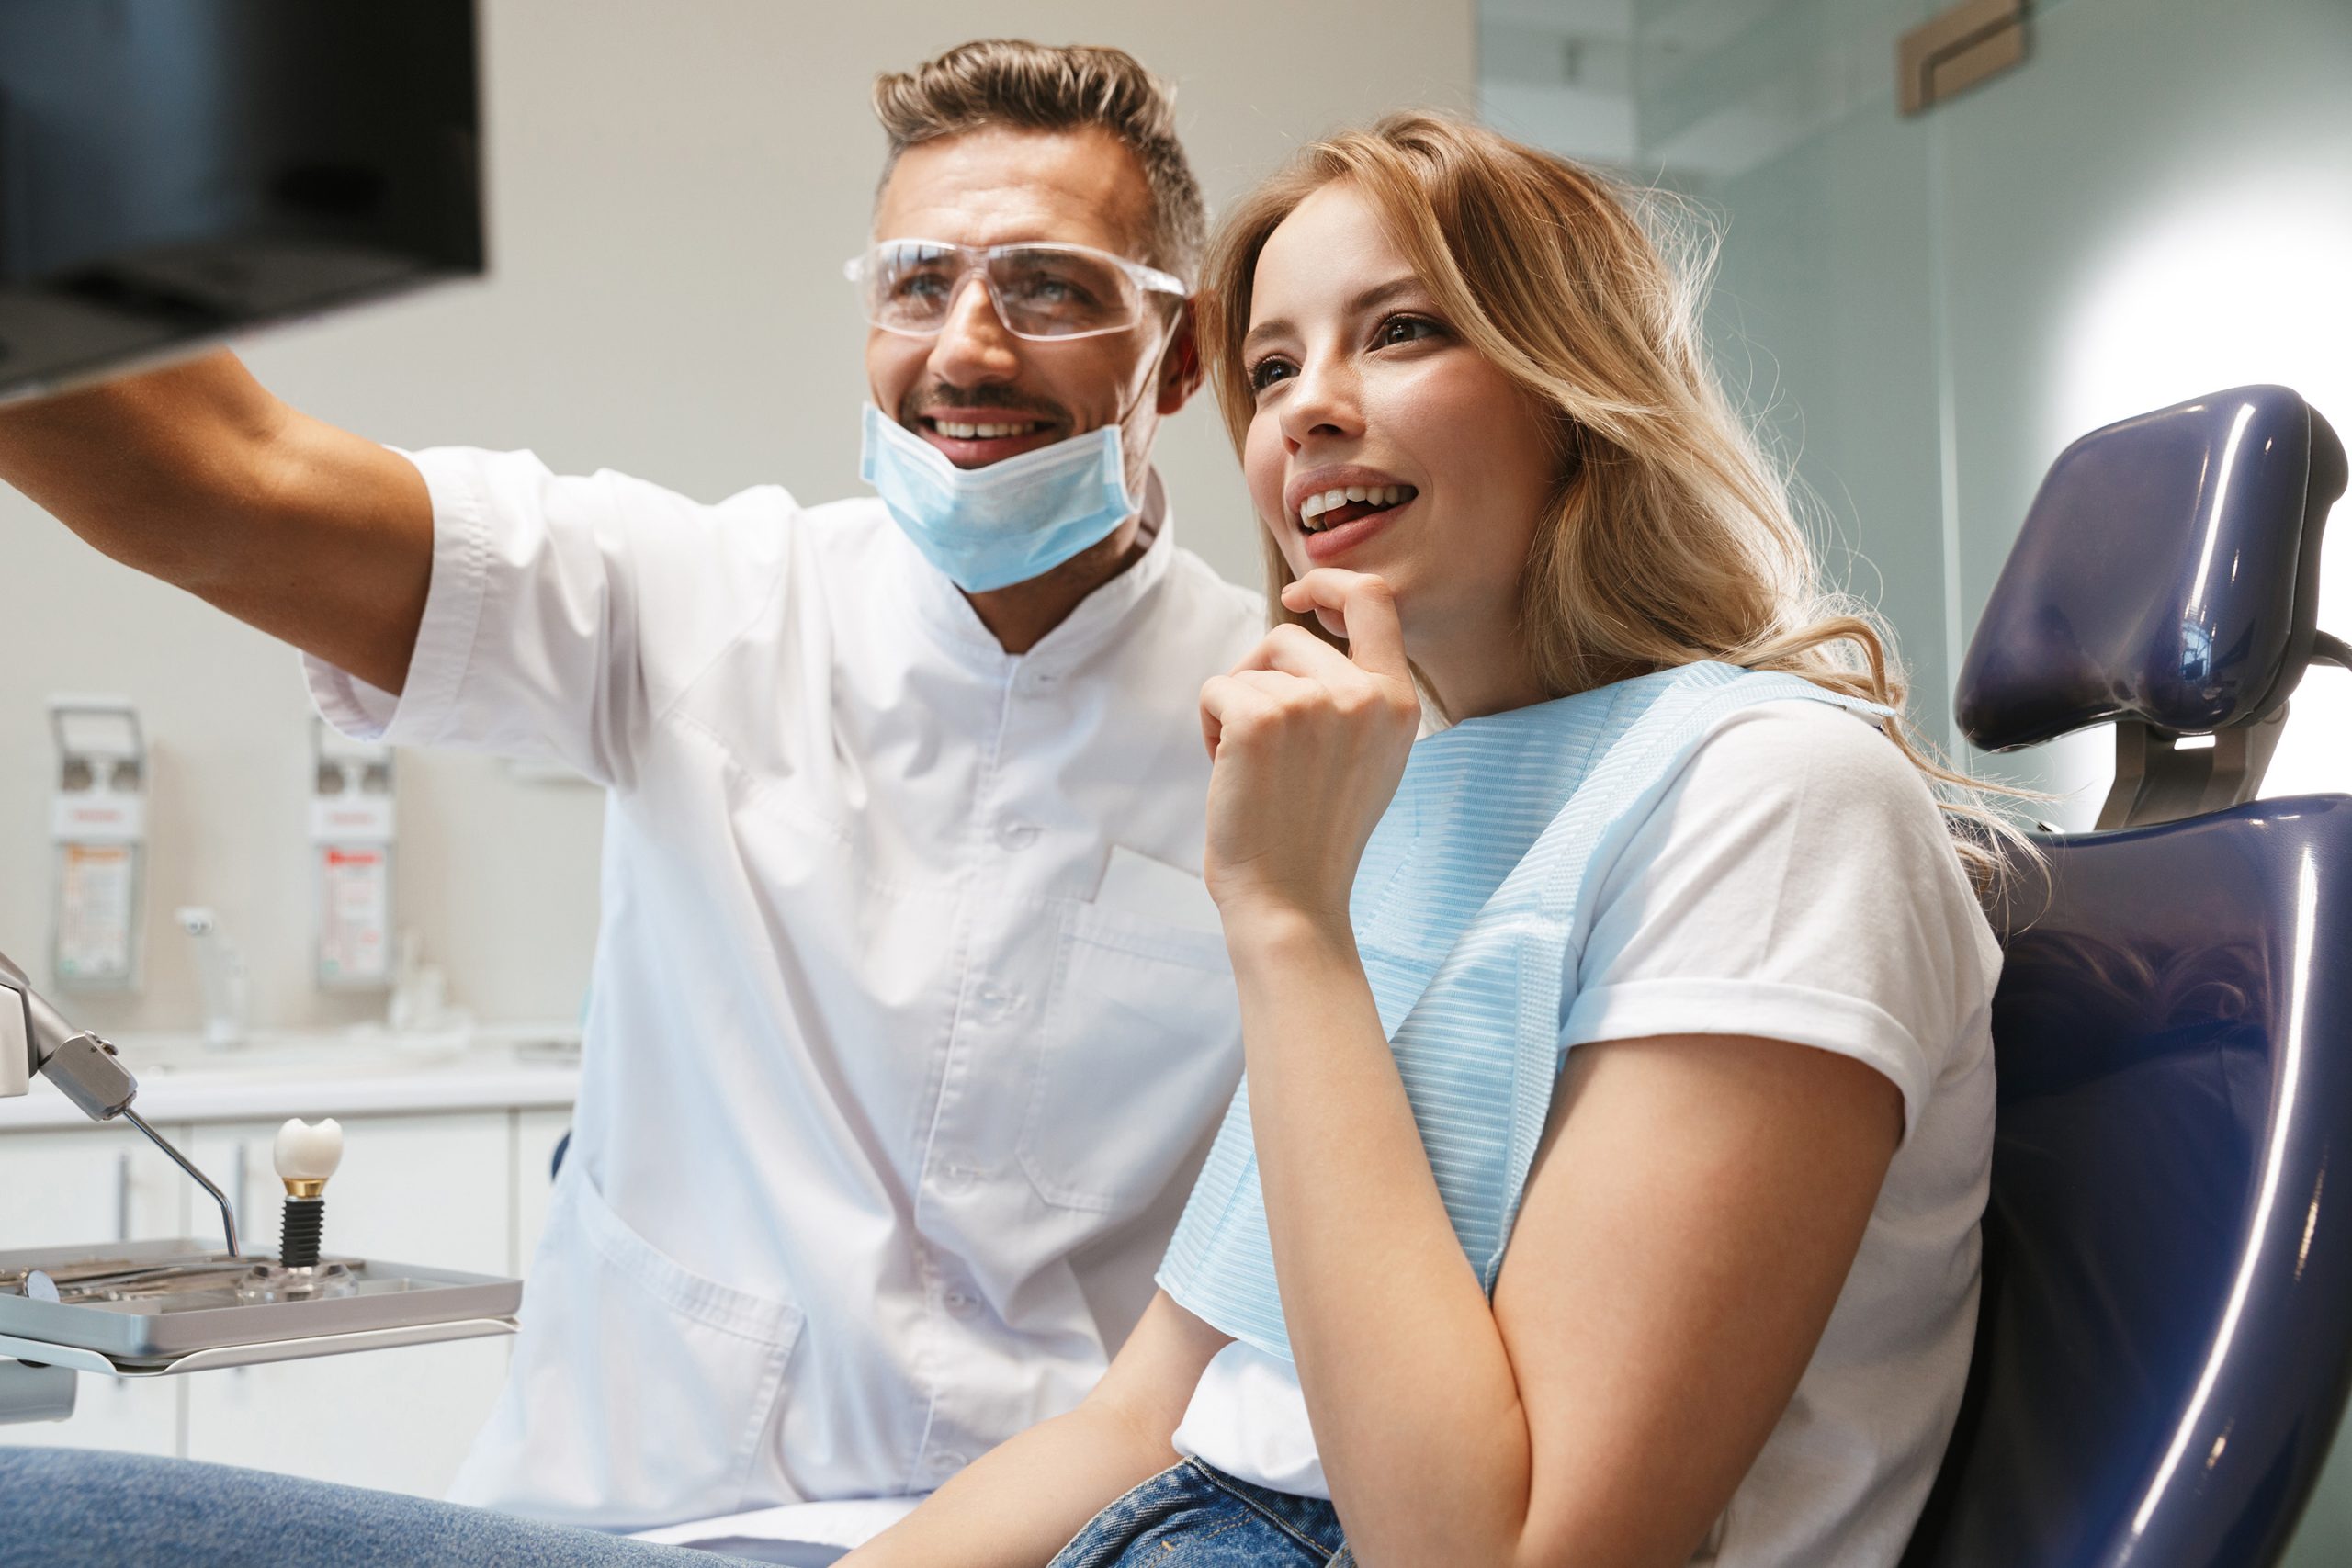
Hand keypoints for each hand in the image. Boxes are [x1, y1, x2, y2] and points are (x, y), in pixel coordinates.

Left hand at [1199, 571, 1420, 927]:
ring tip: (1250, 769)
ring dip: (1235, 709)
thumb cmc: (1315, 838)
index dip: (1330, 582)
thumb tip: (1305, 634)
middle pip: (1290, 639)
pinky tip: (1229, 775)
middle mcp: (1364, 695)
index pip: (1375, 599)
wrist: (1290, 901)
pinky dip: (1209, 728)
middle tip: (1258, 744)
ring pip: (1249, 667)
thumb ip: (1354, 698)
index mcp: (1399, 703)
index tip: (1298, 597)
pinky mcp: (1260, 718)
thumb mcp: (1368, 759)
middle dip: (1259, 677)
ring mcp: (1314, 703)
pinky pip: (1216, 690)